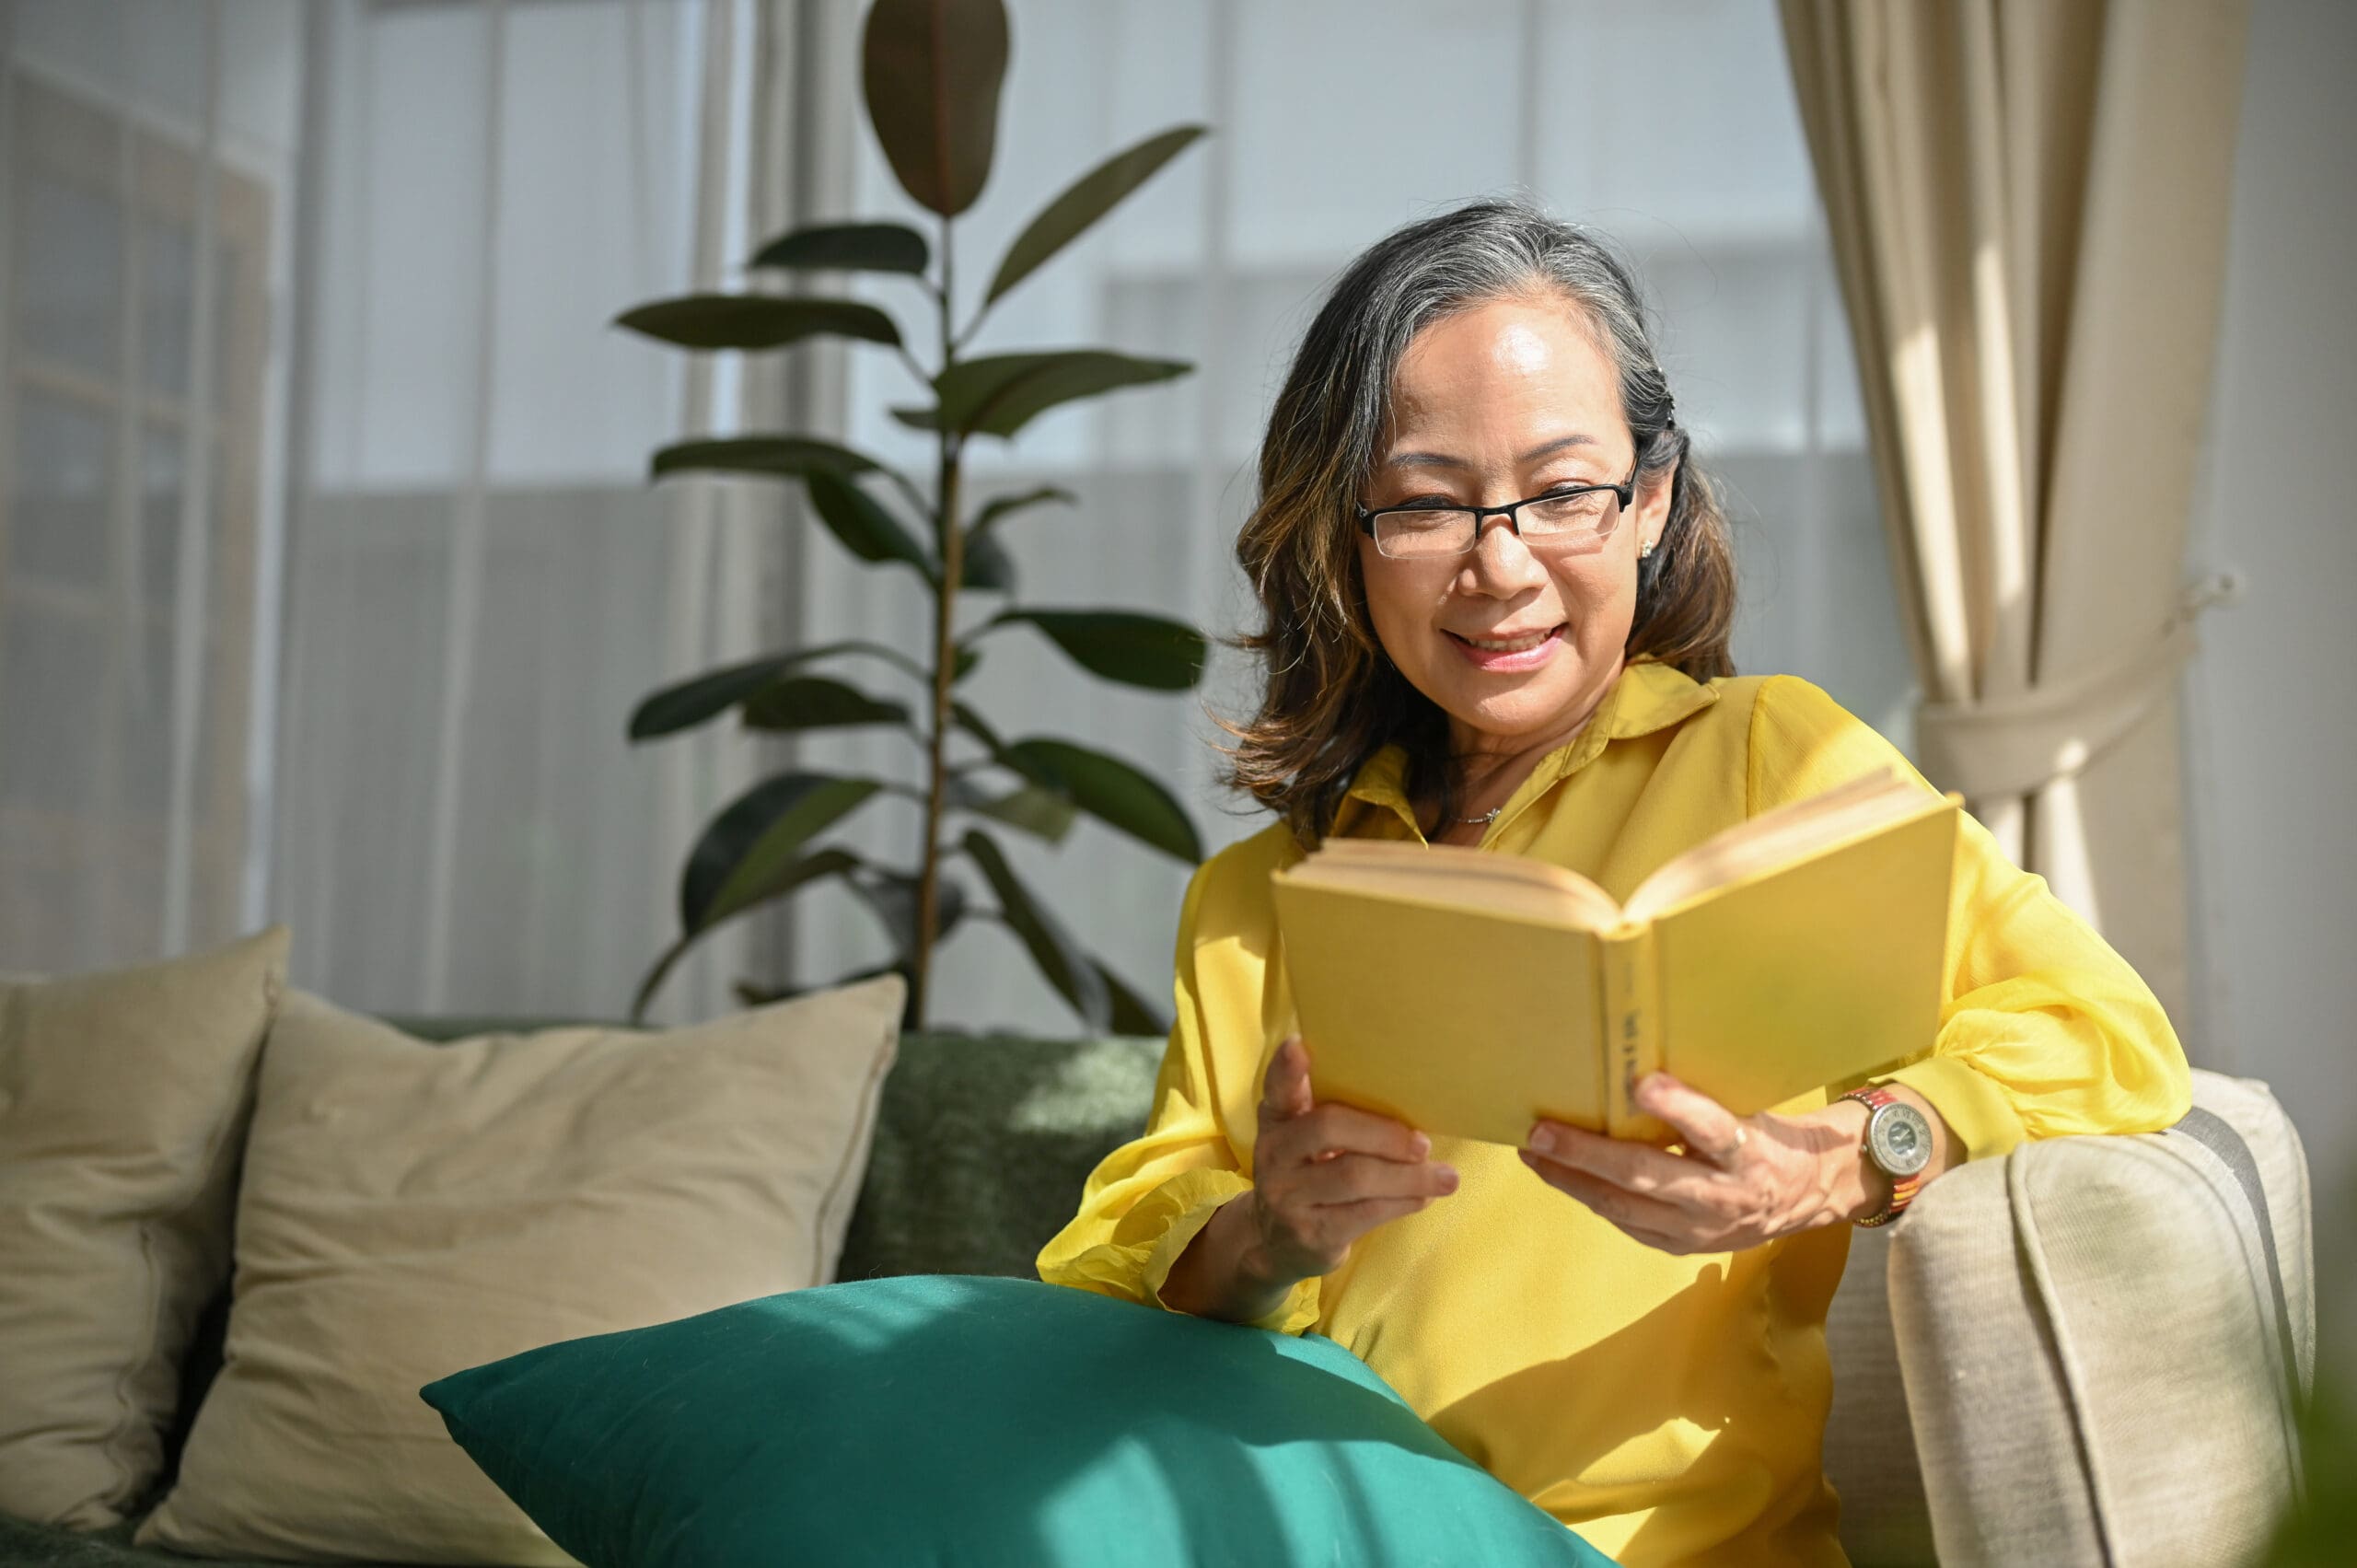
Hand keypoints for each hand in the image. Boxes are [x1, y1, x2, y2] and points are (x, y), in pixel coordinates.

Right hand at [1240, 1036, 1458, 1288]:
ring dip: (1409, 1177)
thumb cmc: (1311, 1173)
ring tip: (1446, 1177)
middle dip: (1384, 1134)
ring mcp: (1288, 1197)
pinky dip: (1403, 1202)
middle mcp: (1274, 1154)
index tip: (1299, 1047)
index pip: (1278, 1090)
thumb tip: (1409, 1092)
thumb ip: (1336, 1113)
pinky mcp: (1311, 1233)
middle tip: (1422, 1144)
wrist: (1278, 1242)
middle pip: (1328, 1129)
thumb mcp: (1307, 1140)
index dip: (1286, 1070)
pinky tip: (1424, 1197)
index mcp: (1277, 1120)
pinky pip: (1366, 1213)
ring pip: (1355, 1176)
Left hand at [1518, 1072, 1875, 1253]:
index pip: (1711, 1130)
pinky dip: (1593, 1197)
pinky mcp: (1684, 1247)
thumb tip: (1637, 1074)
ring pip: (1624, 1206)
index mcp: (1748, 1154)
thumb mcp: (1751, 1112)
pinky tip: (1565, 1177)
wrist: (1809, 1195)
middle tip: (1541, 1131)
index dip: (1678, 1106)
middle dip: (1586, 1154)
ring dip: (1573, 1180)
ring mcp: (1700, 1229)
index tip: (1640, 1081)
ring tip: (1535, 1155)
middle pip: (1646, 1176)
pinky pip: (1627, 1222)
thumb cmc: (1769, 1139)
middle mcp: (1723, 1197)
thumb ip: (1702, 1105)